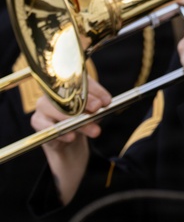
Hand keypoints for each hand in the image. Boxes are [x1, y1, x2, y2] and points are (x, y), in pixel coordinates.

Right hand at [31, 76, 110, 202]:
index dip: (94, 90)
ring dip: (78, 121)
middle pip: (68, 95)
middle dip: (85, 102)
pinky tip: (72, 137)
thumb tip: (104, 104)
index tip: (107, 101)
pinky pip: (49, 126)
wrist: (71, 140)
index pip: (79, 82)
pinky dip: (62, 133)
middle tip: (97, 109)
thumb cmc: (83, 120)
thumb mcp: (94, 114)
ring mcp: (43, 106)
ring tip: (93, 130)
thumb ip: (97, 108)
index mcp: (68, 86)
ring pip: (59, 110)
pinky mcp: (37, 121)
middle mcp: (53, 93)